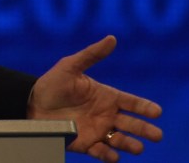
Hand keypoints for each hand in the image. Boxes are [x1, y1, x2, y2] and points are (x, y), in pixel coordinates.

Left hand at [27, 36, 161, 161]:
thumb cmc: (52, 84)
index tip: (157, 112)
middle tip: (156, 135)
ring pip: (121, 141)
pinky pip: (101, 152)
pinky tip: (113, 155)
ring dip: (131, 144)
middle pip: (132, 124)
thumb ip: (92, 55)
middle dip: (146, 130)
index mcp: (107, 97)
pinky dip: (109, 156)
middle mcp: (106, 115)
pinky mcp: (86, 144)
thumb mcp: (70, 66)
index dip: (145, 108)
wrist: (31, 104)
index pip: (132, 103)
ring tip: (138, 147)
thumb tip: (112, 38)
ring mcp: (98, 131)